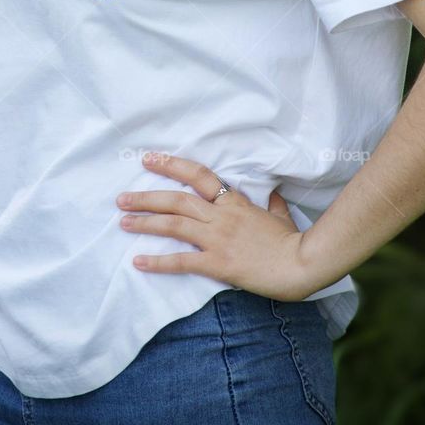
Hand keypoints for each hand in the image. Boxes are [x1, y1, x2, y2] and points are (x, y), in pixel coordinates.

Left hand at [116, 151, 310, 299]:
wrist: (302, 263)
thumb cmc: (293, 240)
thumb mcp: (280, 215)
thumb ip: (270, 204)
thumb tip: (272, 195)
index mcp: (233, 201)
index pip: (197, 175)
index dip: (171, 165)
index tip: (148, 159)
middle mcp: (220, 215)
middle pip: (176, 199)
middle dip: (146, 197)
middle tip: (121, 198)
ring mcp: (218, 239)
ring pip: (173, 225)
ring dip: (145, 223)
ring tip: (123, 222)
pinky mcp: (218, 264)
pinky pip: (182, 261)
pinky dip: (158, 261)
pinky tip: (139, 262)